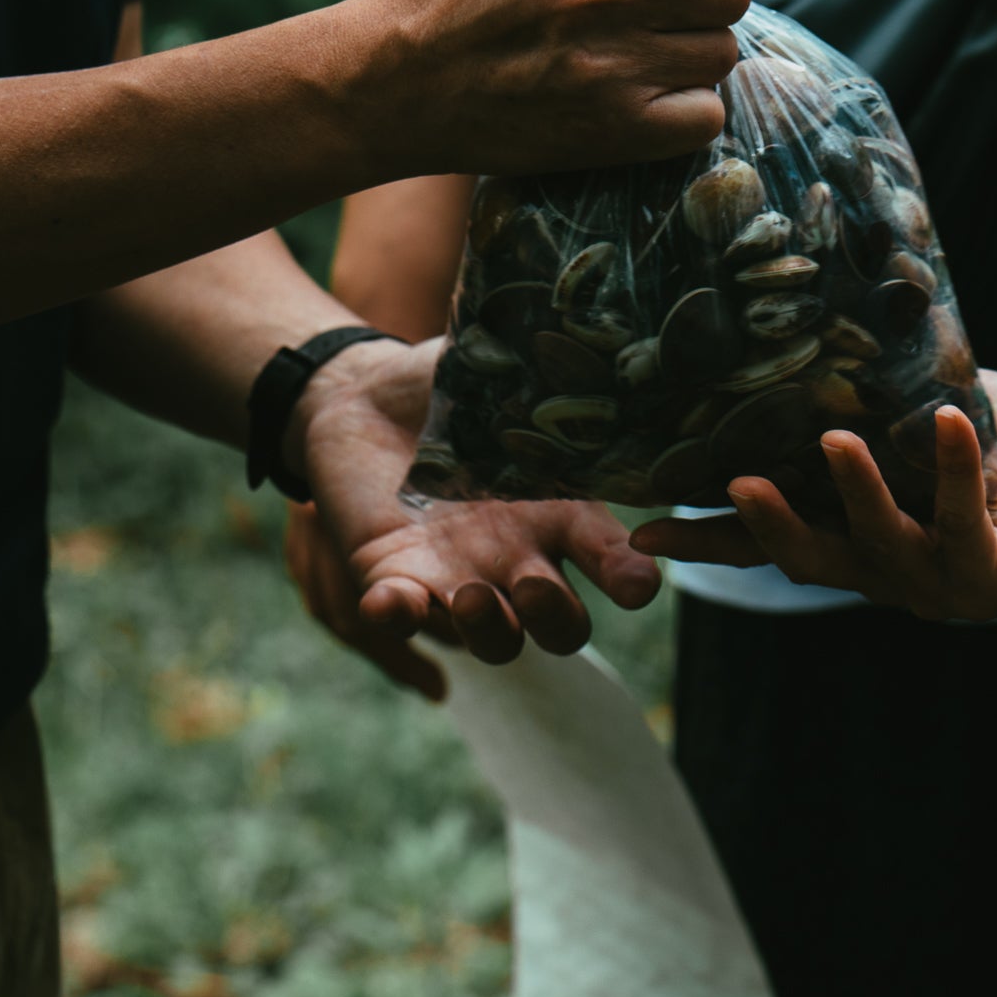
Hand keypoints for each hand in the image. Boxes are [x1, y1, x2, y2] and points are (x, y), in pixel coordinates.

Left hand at [290, 338, 663, 693]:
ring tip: (471, 596)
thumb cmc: (444, 386)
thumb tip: (588, 354)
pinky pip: (403, 617)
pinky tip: (391, 599)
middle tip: (533, 585)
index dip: (630, 579)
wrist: (361, 396)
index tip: (635, 584)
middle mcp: (518, 559)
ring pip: (495, 642)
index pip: (613, 563)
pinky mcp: (394, 576)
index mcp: (559, 513)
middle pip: (561, 628)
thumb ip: (542, 380)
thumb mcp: (500, 377)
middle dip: (556, 620)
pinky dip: (399, 616)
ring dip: (488, 631)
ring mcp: (457, 576)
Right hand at [356, 0, 749, 177]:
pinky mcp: (612, 131)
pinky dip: (687, 114)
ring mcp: (616, 65)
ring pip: (721, 56)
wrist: (391, 81)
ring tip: (654, 63)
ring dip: (695, 59)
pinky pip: (704, 119)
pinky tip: (650, 105)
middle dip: (711, 3)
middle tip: (678, 18)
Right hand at [630, 374, 996, 620]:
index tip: (643, 530)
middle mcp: (892, 575)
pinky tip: (943, 421)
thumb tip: (793, 336)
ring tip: (834, 442)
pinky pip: (965, 523)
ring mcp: (943, 587)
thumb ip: (864, 401)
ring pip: (882, 548)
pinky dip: (950, 468)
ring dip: (856, 494)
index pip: (775, 542)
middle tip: (732, 487)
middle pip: (812, 561)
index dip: (712, 540)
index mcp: (861, 540)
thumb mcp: (920, 414)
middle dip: (766, 530)